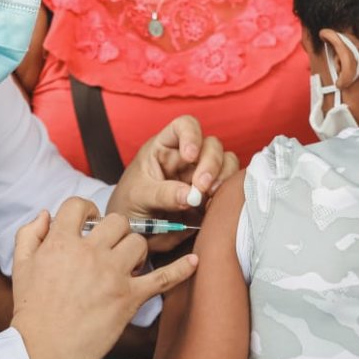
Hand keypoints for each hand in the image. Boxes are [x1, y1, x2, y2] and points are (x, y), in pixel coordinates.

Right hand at [11, 199, 197, 358]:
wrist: (41, 352)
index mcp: (61, 243)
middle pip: (117, 221)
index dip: (85, 210)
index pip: (79, 205)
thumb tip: (45, 214)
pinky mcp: (129, 299)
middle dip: (114, 230)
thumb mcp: (21, 266)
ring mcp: (112, 275)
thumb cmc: (31, 311)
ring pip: (138, 243)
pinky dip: (181, 269)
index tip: (88, 222)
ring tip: (125, 264)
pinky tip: (194, 261)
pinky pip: (162, 277)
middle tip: (109, 246)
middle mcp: (90, 253)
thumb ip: (30, 234)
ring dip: (133, 250)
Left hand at [107, 115, 240, 250]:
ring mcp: (200, 176)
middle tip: (201, 187)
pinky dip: (227, 194)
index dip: (191, 135)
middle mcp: (187, 158)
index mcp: (164, 148)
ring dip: (223, 176)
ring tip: (208, 196)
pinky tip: (213, 206)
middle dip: (210, 163)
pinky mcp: (210, 196)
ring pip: (226, 163)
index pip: (183, 126)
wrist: (134, 232)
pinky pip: (229, 188)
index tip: (189, 156)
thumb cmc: (129, 204)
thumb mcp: (137, 197)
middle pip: (211, 145)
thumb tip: (191, 196)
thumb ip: (162, 194)